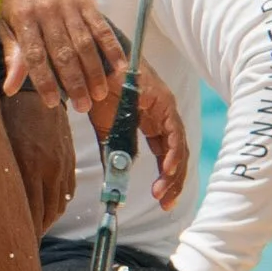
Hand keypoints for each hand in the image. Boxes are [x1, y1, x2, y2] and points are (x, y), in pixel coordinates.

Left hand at [0, 0, 124, 111]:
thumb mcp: (6, 23)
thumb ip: (12, 55)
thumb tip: (10, 88)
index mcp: (24, 20)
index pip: (35, 56)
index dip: (44, 81)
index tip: (53, 103)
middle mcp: (48, 14)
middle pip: (64, 53)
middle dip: (75, 82)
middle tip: (84, 106)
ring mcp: (69, 7)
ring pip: (84, 43)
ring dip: (94, 70)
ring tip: (100, 93)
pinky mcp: (87, 2)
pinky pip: (101, 27)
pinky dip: (112, 47)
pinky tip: (121, 66)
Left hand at [0, 87, 75, 231]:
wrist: (32, 93)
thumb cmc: (3, 118)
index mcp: (27, 166)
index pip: (29, 213)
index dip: (22, 233)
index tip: (12, 245)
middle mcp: (48, 168)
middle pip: (44, 215)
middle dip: (32, 233)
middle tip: (19, 245)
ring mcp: (62, 165)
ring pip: (57, 207)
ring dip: (44, 223)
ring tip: (30, 232)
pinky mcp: (69, 161)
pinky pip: (67, 193)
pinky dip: (56, 207)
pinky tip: (45, 213)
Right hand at [86, 67, 191, 210]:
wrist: (92, 67)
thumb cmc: (98, 93)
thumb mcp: (106, 132)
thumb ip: (113, 154)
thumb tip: (114, 180)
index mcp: (151, 123)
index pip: (165, 154)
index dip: (165, 178)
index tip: (160, 198)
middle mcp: (163, 118)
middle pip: (176, 154)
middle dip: (172, 181)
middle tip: (166, 203)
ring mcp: (166, 110)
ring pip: (179, 147)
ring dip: (174, 173)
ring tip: (164, 192)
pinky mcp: (164, 103)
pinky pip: (173, 133)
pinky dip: (172, 152)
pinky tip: (167, 170)